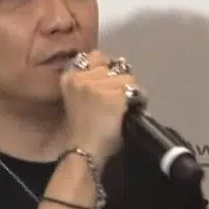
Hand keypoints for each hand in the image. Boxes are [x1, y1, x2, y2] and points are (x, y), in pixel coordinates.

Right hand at [61, 50, 135, 166]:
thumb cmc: (83, 132)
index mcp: (69, 77)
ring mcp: (98, 85)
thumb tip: (114, 76)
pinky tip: (134, 110)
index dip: (106, 69)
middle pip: (114, 65)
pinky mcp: (114, 95)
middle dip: (118, 80)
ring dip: (129, 90)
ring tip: (126, 106)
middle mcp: (82, 77)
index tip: (110, 82)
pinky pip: (135, 90)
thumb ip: (90, 85)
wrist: (84, 151)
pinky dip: (139, 100)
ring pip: (127, 77)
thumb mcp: (78, 101)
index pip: (95, 57)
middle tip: (119, 98)